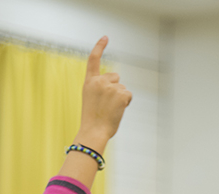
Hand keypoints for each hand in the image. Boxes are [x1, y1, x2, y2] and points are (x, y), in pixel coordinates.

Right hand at [76, 37, 131, 152]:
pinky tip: (117, 110)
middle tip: (106, 104)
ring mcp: (111, 87)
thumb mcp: (91, 99)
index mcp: (89, 82)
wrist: (93, 132)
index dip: (99, 47)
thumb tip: (117, 85)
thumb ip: (100, 88)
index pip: (93, 60)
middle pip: (115, 77)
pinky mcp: (121, 94)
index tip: (106, 37)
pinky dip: (126, 103)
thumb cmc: (92, 120)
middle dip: (114, 87)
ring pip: (122, 87)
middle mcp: (99, 81)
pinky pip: (128, 95)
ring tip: (109, 110)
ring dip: (120, 97)